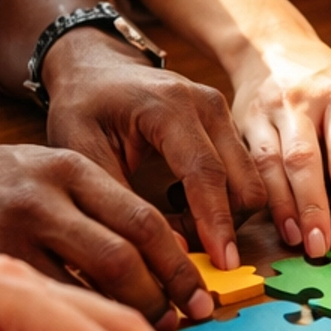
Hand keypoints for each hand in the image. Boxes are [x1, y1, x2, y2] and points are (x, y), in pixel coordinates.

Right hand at [0, 131, 217, 321]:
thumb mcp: (47, 175)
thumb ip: (98, 212)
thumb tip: (166, 268)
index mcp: (69, 168)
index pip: (145, 221)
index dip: (181, 270)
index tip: (204, 304)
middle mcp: (43, 195)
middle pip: (125, 256)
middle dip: (163, 302)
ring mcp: (9, 232)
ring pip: (89, 286)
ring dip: (128, 323)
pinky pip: (45, 309)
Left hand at [41, 28, 265, 281]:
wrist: (95, 66)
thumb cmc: (83, 106)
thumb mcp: (80, 151)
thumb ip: (120, 200)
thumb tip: (167, 249)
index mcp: (170, 106)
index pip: (206, 173)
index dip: (216, 223)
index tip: (222, 264)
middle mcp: (207, 106)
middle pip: (243, 180)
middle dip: (226, 225)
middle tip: (184, 246)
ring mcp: (221, 112)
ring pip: (249, 180)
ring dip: (224, 214)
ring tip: (176, 219)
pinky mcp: (226, 123)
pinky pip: (242, 172)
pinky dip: (222, 199)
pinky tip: (182, 199)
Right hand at [230, 36, 330, 256]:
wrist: (272, 46)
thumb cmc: (328, 83)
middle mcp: (303, 101)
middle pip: (305, 162)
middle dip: (314, 210)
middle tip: (322, 249)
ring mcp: (268, 110)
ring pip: (271, 165)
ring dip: (284, 208)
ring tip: (298, 241)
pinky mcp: (240, 119)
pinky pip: (248, 163)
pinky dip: (261, 195)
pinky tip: (272, 221)